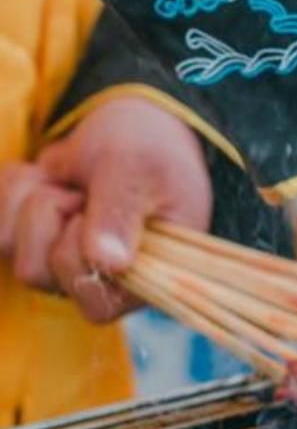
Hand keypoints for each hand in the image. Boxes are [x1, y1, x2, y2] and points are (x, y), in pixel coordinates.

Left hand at [0, 98, 211, 322]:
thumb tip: (107, 264)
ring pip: (8, 247)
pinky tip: (49, 177)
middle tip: (83, 192)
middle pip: (37, 273)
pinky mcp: (33, 242)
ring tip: (68, 183)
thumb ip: (120, 214)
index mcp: (145, 281)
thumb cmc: (150, 151)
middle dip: (50, 213)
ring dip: (31, 198)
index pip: (93, 301)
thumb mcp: (138, 170)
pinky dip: (15, 186)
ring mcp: (63, 265)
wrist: (136, 127)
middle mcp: (102, 282)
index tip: (97, 207)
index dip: (78, 251)